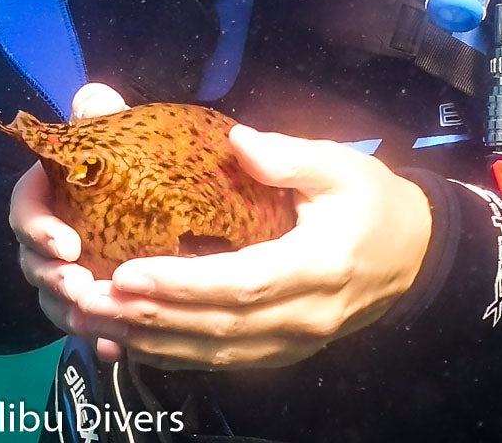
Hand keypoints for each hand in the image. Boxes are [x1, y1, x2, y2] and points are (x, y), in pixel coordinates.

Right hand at [8, 83, 127, 352]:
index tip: (68, 243)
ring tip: (98, 324)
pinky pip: (92, 323)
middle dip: (52, 279)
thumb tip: (92, 100)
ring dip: (72, 314)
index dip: (37, 228)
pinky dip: (101, 338)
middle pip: (35, 262)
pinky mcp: (98, 296)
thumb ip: (104, 117)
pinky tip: (117, 348)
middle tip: (81, 288)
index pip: (26, 207)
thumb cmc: (138, 157)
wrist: (171, 192)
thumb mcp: (125, 134)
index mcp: (53, 192)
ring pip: (57, 299)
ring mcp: (73, 268)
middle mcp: (55, 233)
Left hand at [76, 126, 432, 370]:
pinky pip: (222, 360)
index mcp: (320, 265)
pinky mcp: (284, 351)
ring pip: (213, 352)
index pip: (243, 283)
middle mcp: (304, 316)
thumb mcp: (341, 165)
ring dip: (150, 340)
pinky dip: (174, 353)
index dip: (185, 282)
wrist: (413, 251)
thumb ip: (291, 156)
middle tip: (88, 298)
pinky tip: (133, 341)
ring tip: (94, 321)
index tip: (129, 270)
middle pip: (218, 327)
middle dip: (149, 316)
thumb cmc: (373, 200)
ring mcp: (294, 342)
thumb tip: (238, 141)